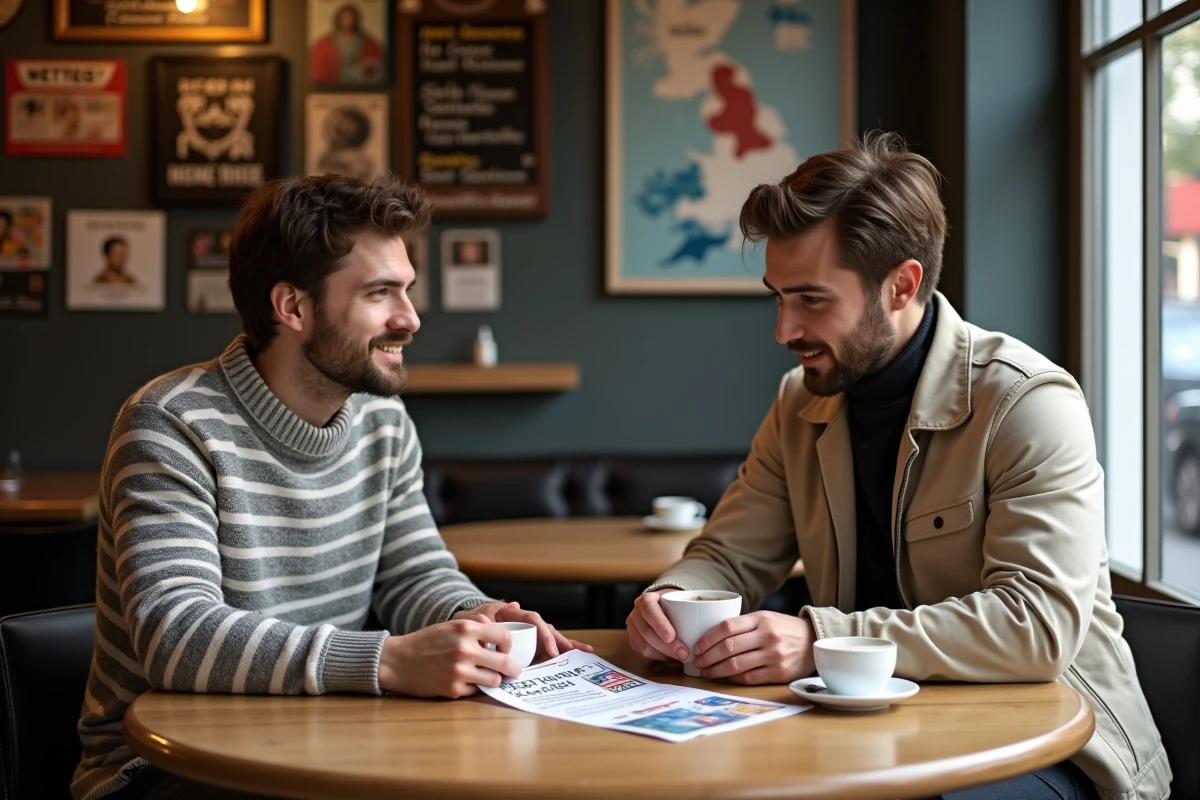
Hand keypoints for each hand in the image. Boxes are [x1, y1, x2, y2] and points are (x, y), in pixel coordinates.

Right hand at [378, 618, 519, 697]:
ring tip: (486, 676)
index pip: (505, 637)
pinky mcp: (452, 689)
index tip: (506, 650)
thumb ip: (478, 628)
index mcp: (466, 628)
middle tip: (514, 671)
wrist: (398, 660)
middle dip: (513, 669)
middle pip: (505, 663)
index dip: (509, 646)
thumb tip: (504, 638)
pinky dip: (474, 687)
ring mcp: (459, 671)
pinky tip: (465, 681)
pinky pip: (476, 690)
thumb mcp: (452, 625)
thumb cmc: (427, 641)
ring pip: (494, 680)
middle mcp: (465, 649)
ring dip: (493, 679)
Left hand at [453, 601, 593, 660]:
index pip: (533, 620)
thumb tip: (514, 605)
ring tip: (585, 653)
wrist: (457, 632)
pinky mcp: (522, 648)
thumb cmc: (465, 624)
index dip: (544, 634)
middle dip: (564, 640)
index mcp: (510, 614)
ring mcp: (523, 636)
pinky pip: (539, 652)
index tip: (551, 651)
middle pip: (546, 630)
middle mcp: (520, 623)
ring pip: (547, 640)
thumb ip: (487, 613)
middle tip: (582, 651)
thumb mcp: (472, 618)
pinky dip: (553, 657)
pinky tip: (569, 662)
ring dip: (565, 646)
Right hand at [626, 590, 687, 662]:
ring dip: (663, 654)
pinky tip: (670, 657)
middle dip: (666, 646)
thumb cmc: (674, 606)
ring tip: (680, 658)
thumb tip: (702, 626)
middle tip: (684, 654)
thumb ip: (689, 610)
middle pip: (646, 632)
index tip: (672, 636)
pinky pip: (643, 653)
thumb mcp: (680, 602)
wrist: (663, 608)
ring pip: (644, 646)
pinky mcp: (633, 641)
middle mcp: (636, 613)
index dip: (659, 624)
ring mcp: (633, 628)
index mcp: (646, 600)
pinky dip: (659, 657)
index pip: (649, 610)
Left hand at [691, 611, 815, 684]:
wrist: (814, 642)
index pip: (726, 627)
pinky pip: (748, 677)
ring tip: (706, 672)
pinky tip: (724, 677)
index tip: (697, 647)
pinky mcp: (778, 672)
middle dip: (708, 656)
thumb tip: (710, 637)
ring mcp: (773, 655)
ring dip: (716, 670)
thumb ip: (743, 625)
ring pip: (736, 664)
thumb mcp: (766, 618)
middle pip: (728, 647)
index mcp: (761, 618)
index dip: (707, 638)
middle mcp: (767, 635)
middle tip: (697, 662)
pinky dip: (732, 678)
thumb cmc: (784, 629)